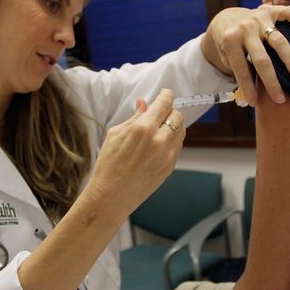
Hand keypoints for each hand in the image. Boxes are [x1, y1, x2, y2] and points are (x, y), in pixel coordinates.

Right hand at [85, 89, 184, 215]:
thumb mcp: (115, 134)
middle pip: (177, 115)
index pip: (164, 103)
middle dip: (169, 111)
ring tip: (159, 129)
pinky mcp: (170, 166)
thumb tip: (144, 104)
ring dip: (173, 126)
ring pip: (181, 131)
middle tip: (159, 113)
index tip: (166, 93)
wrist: (111, 196)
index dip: (166, 95)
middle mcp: (159, 140)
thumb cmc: (108, 165)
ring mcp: (168, 155)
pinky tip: (159, 144)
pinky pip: (178, 146)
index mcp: (144, 128)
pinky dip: (172, 140)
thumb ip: (133, 117)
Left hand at [203, 4, 289, 104]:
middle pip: (262, 58)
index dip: (248, 87)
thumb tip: (252, 91)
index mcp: (230, 40)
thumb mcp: (225, 56)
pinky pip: (288, 13)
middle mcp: (246, 29)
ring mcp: (260, 18)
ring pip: (279, 40)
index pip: (241, 68)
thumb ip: (238, 68)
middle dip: (271, 81)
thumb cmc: (228, 44)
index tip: (254, 103)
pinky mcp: (270, 10)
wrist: (226, 18)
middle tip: (280, 99)